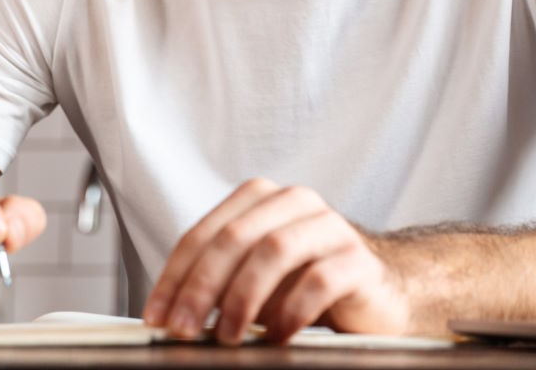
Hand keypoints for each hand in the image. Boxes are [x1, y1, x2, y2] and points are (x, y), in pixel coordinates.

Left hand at [141, 178, 411, 344]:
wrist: (379, 293)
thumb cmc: (307, 283)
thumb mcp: (255, 279)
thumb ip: (219, 284)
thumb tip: (173, 315)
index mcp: (262, 199)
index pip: (205, 233)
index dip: (175, 276)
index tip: (157, 315)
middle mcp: (295, 203)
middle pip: (236, 237)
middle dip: (201, 288)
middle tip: (184, 329)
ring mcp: (331, 226)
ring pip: (275, 250)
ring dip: (243, 298)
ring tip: (229, 336)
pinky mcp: (358, 258)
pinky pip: (319, 279)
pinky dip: (291, 310)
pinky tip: (278, 335)